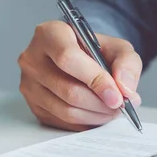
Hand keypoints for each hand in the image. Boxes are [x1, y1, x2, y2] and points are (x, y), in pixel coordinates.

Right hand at [18, 20, 141, 130]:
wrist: (79, 59)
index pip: (68, 58)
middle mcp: (33, 58)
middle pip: (68, 90)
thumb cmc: (95, 51)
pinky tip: (97, 114)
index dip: (96, 80)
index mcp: (49, 34)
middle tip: (120, 106)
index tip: (117, 96)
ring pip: (65, 110)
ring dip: (95, 115)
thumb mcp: (117, 47)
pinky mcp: (33, 105)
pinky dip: (85, 122)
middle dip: (100, 103)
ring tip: (112, 110)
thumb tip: (125, 89)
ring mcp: (29, 84)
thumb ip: (127, 63)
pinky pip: (62, 122)